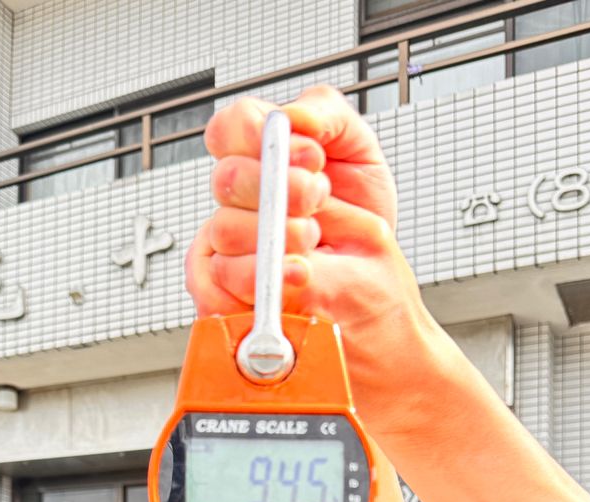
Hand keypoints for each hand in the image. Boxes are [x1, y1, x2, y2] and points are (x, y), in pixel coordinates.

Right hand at [187, 86, 445, 430]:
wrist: (375, 298)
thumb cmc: (362, 233)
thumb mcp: (359, 153)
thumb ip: (326, 114)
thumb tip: (292, 117)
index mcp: (260, 160)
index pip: (230, 128)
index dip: (262, 136)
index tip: (310, 155)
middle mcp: (239, 203)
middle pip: (226, 179)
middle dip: (282, 189)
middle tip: (317, 202)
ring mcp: (229, 249)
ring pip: (223, 231)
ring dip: (278, 238)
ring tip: (313, 247)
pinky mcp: (226, 294)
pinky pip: (214, 283)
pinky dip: (256, 280)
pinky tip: (294, 278)